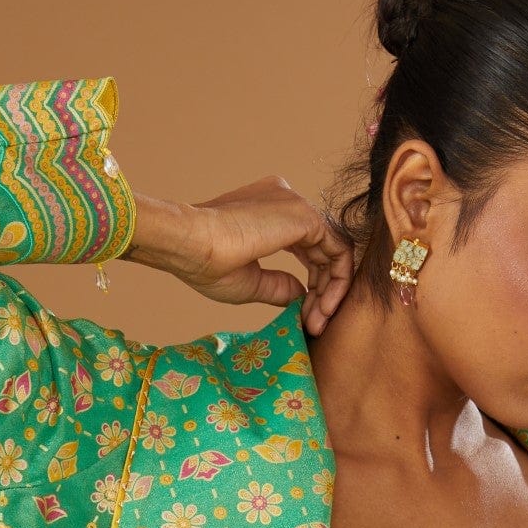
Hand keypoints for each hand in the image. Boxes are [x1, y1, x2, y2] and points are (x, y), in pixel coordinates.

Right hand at [124, 179, 353, 334]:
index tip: (303, 317)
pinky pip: (339, 248)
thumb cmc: (206, 262)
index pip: (308, 249)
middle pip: (323, 250)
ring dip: (331, 291)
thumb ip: (279, 285)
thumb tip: (302, 294)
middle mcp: (287, 202)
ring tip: (317, 321)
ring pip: (334, 250)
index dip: (312, 286)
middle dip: (323, 291)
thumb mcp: (250, 281)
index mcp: (270, 212)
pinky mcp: (304, 214)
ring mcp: (296, 205)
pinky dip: (337, 280)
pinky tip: (323, 307)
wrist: (188, 244)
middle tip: (314, 324)